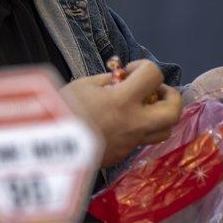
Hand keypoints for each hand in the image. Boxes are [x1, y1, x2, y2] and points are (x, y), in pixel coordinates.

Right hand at [63, 60, 183, 166]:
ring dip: (160, 115)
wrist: (49, 145)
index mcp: (123, 101)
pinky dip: (138, 128)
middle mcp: (134, 124)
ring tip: (144, 108)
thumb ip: (109, 81)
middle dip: (170, 96)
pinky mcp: (122, 155)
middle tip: (154, 90)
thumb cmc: (62, 110)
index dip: (144, 67)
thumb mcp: (84, 85)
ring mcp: (130, 143)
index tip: (130, 71)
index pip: (154, 75)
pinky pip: (141, 141)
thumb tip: (123, 79)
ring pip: (165, 131)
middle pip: (173, 111)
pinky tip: (120, 122)